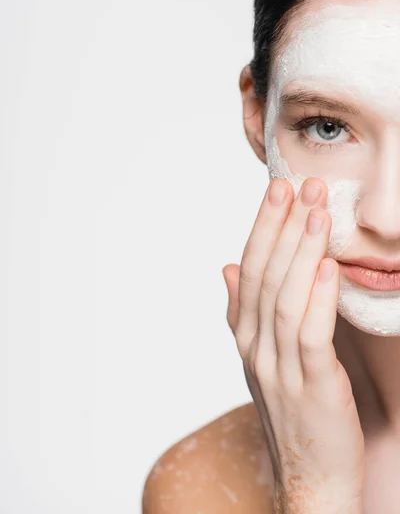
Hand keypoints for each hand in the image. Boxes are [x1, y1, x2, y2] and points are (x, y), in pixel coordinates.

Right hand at [222, 177, 364, 513]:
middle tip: (297, 185)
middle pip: (263, 277)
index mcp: (245, 335)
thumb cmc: (292, 410)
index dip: (263, 228)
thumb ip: (243, 311)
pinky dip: (317, 300)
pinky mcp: (311, 388)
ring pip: (285, 299)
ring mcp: (279, 369)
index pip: (250, 270)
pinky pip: (310, 337)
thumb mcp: (260, 358)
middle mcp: (255, 347)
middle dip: (279, 227)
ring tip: (316, 212)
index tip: (278, 190)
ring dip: (300, 252)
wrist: (309, 477)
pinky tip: (327, 267)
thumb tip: (228, 266)